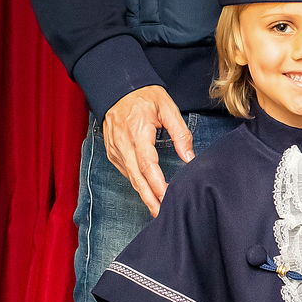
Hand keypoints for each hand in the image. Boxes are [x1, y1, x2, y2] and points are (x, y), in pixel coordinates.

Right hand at [103, 84, 193, 216]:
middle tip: (162, 215)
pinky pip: (126, 171)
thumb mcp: (167, 107)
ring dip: (144, 194)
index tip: (168, 197)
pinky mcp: (112, 151)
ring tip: (157, 209)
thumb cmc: (144, 95)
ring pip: (131, 177)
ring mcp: (115, 149)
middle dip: (150, 198)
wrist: (117, 87)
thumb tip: (189, 156)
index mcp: (137, 132)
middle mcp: (123, 143)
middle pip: (137, 178)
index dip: (157, 184)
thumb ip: (180, 132)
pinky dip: (136, 183)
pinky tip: (147, 191)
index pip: (148, 165)